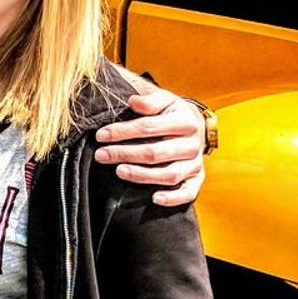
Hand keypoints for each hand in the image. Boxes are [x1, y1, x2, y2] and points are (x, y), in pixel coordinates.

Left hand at [94, 87, 205, 207]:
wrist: (196, 125)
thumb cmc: (172, 113)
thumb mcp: (164, 100)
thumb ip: (150, 100)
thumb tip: (132, 101)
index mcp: (184, 121)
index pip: (149, 127)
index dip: (122, 132)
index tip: (101, 136)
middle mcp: (192, 144)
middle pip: (155, 153)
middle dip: (125, 154)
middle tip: (101, 155)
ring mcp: (195, 163)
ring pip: (169, 174)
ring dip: (142, 175)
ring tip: (119, 171)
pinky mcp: (196, 179)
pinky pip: (188, 193)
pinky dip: (173, 198)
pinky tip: (154, 198)